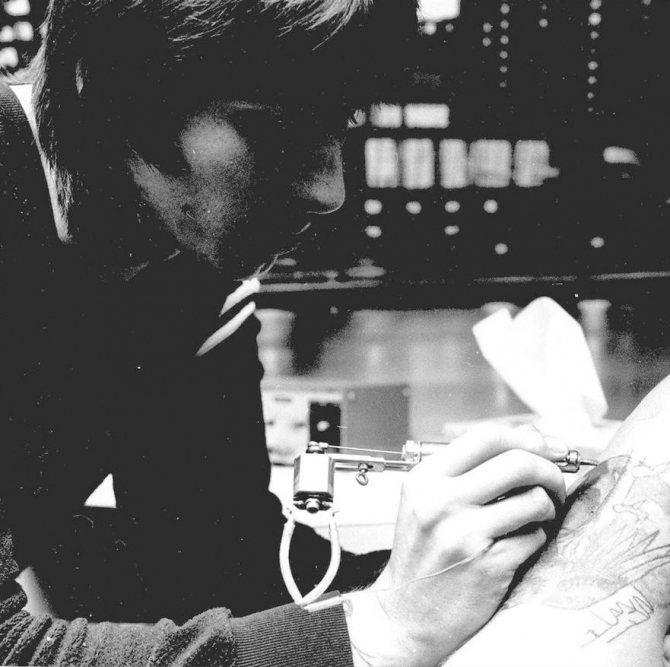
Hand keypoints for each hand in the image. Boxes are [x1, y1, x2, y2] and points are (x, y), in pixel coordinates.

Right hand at [345, 424, 567, 666]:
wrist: (406, 614)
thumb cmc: (423, 555)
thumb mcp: (427, 501)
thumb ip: (468, 471)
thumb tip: (531, 440)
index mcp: (425, 479)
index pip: (486, 437)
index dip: (524, 438)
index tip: (544, 447)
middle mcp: (441, 502)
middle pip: (517, 462)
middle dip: (549, 470)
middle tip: (554, 483)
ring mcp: (464, 534)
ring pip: (534, 499)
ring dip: (548, 507)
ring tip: (539, 516)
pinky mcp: (488, 566)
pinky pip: (535, 537)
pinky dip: (538, 538)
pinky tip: (522, 544)